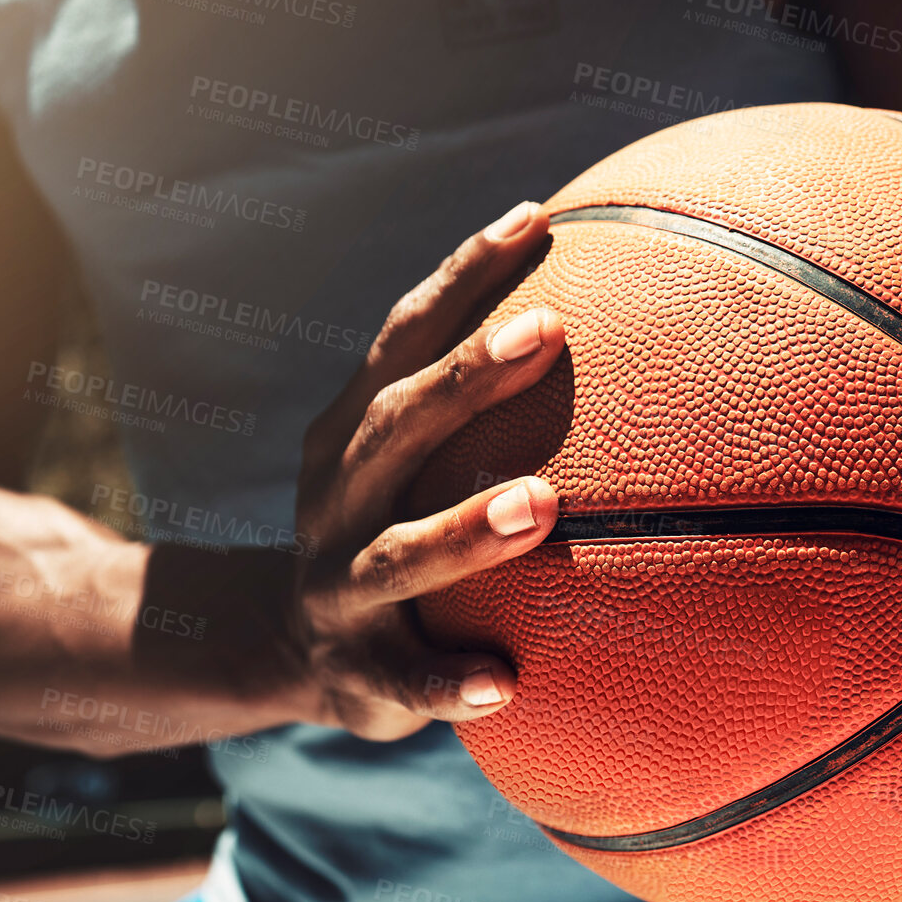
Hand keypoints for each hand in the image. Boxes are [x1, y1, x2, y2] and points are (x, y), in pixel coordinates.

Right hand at [288, 202, 564, 739]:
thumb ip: (474, 408)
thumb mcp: (407, 463)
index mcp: (351, 434)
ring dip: (464, 528)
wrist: (284, 649)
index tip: (535, 218)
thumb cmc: (388, 529)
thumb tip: (616, 319)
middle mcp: (336, 499)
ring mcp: (337, 586)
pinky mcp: (354, 671)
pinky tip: (507, 683)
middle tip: (548, 331)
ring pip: (397, 556)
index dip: (463, 276)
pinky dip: (449, 683)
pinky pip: (405, 681)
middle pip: (395, 427)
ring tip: (542, 503)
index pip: (403, 338)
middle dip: (465, 378)